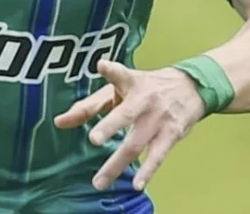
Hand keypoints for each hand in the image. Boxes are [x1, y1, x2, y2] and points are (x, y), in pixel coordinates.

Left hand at [54, 60, 204, 191]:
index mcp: (130, 82)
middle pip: (126, 114)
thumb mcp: (118, 89)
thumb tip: (59, 122)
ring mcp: (158, 119)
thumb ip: (89, 106)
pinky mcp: (170, 134)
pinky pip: (157, 155)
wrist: (190, 87)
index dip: (111, 70)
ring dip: (117, 163)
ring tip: (100, 181)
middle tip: (94, 139)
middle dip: (110, 126)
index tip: (102, 66)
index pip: (119, 74)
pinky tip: (137, 184)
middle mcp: (144, 99)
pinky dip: (147, 171)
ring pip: (136, 142)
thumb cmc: (145, 89)